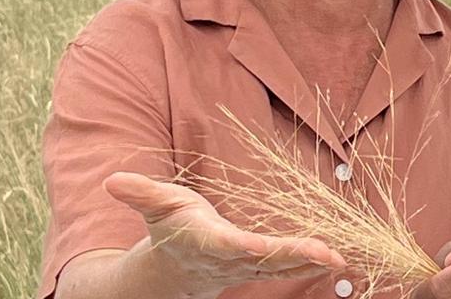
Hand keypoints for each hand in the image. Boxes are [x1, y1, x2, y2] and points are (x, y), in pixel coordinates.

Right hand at [104, 171, 345, 294]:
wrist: (176, 268)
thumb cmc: (171, 227)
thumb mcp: (156, 205)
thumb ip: (140, 193)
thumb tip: (111, 181)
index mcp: (206, 241)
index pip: (228, 245)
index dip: (244, 247)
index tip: (260, 247)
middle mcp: (231, 259)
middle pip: (266, 259)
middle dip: (295, 257)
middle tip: (327, 255)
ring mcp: (249, 267)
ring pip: (282, 266)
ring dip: (311, 263)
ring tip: (339, 259)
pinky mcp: (262, 267)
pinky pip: (289, 266)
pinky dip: (312, 263)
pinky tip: (337, 260)